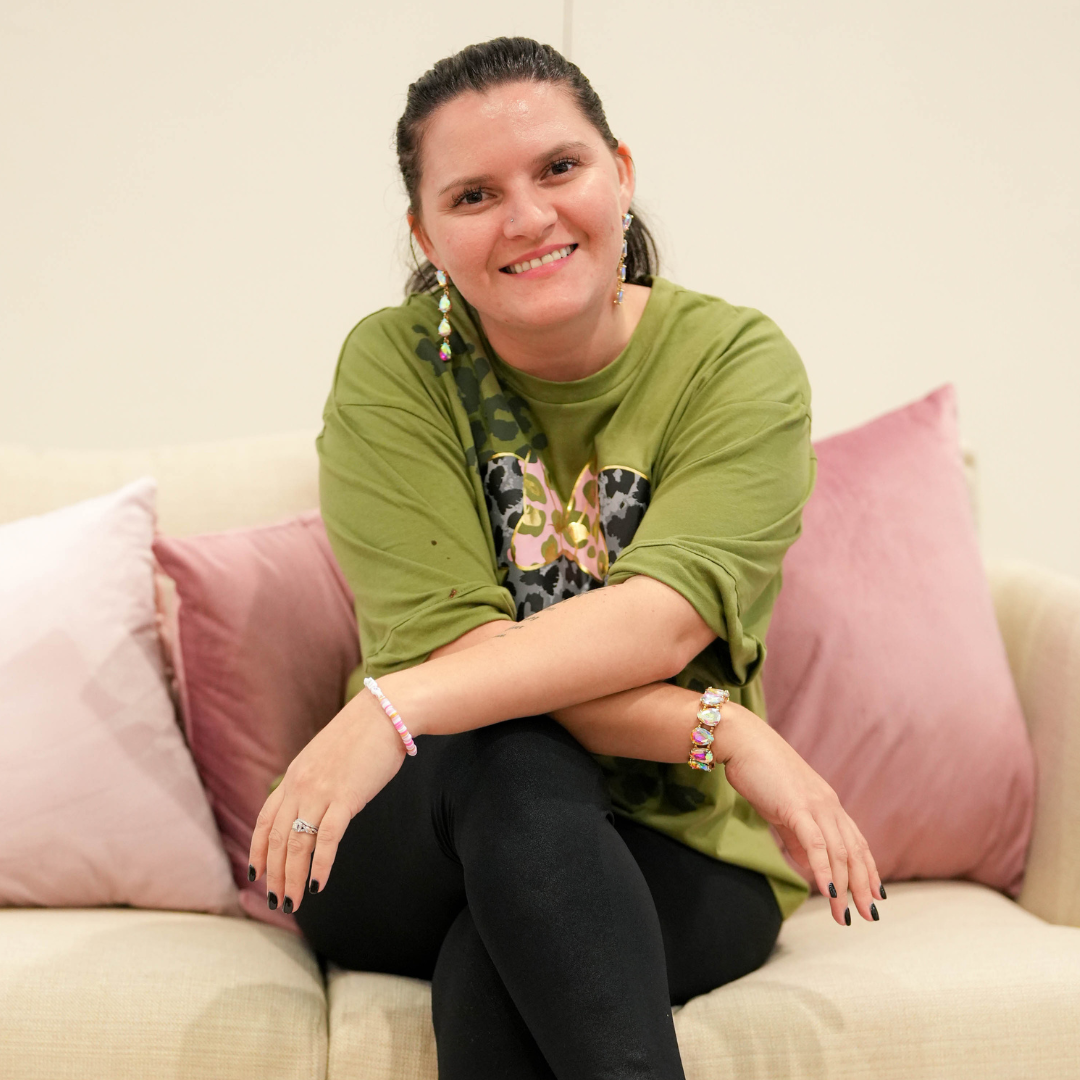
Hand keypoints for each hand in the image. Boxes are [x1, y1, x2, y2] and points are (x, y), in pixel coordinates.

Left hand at [248, 690, 406, 915]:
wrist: (385, 713)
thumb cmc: (363, 734)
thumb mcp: (326, 757)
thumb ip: (314, 780)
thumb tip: (314, 805)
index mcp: (294, 776)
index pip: (265, 819)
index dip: (257, 850)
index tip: (256, 874)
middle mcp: (300, 786)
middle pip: (277, 839)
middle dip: (274, 874)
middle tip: (277, 901)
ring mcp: (321, 792)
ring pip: (297, 844)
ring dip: (292, 878)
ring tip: (293, 903)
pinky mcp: (346, 798)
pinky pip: (327, 839)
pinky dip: (321, 865)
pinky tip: (318, 885)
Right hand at [716, 704, 884, 925]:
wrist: (742, 741)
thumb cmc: (759, 772)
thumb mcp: (782, 808)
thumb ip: (797, 836)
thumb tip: (808, 864)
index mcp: (827, 804)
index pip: (856, 842)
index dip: (868, 869)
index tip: (875, 895)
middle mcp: (828, 805)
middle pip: (855, 852)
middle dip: (863, 887)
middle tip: (868, 916)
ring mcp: (815, 805)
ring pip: (839, 852)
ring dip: (845, 887)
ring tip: (844, 914)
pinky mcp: (796, 807)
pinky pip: (815, 844)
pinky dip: (823, 869)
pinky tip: (829, 890)